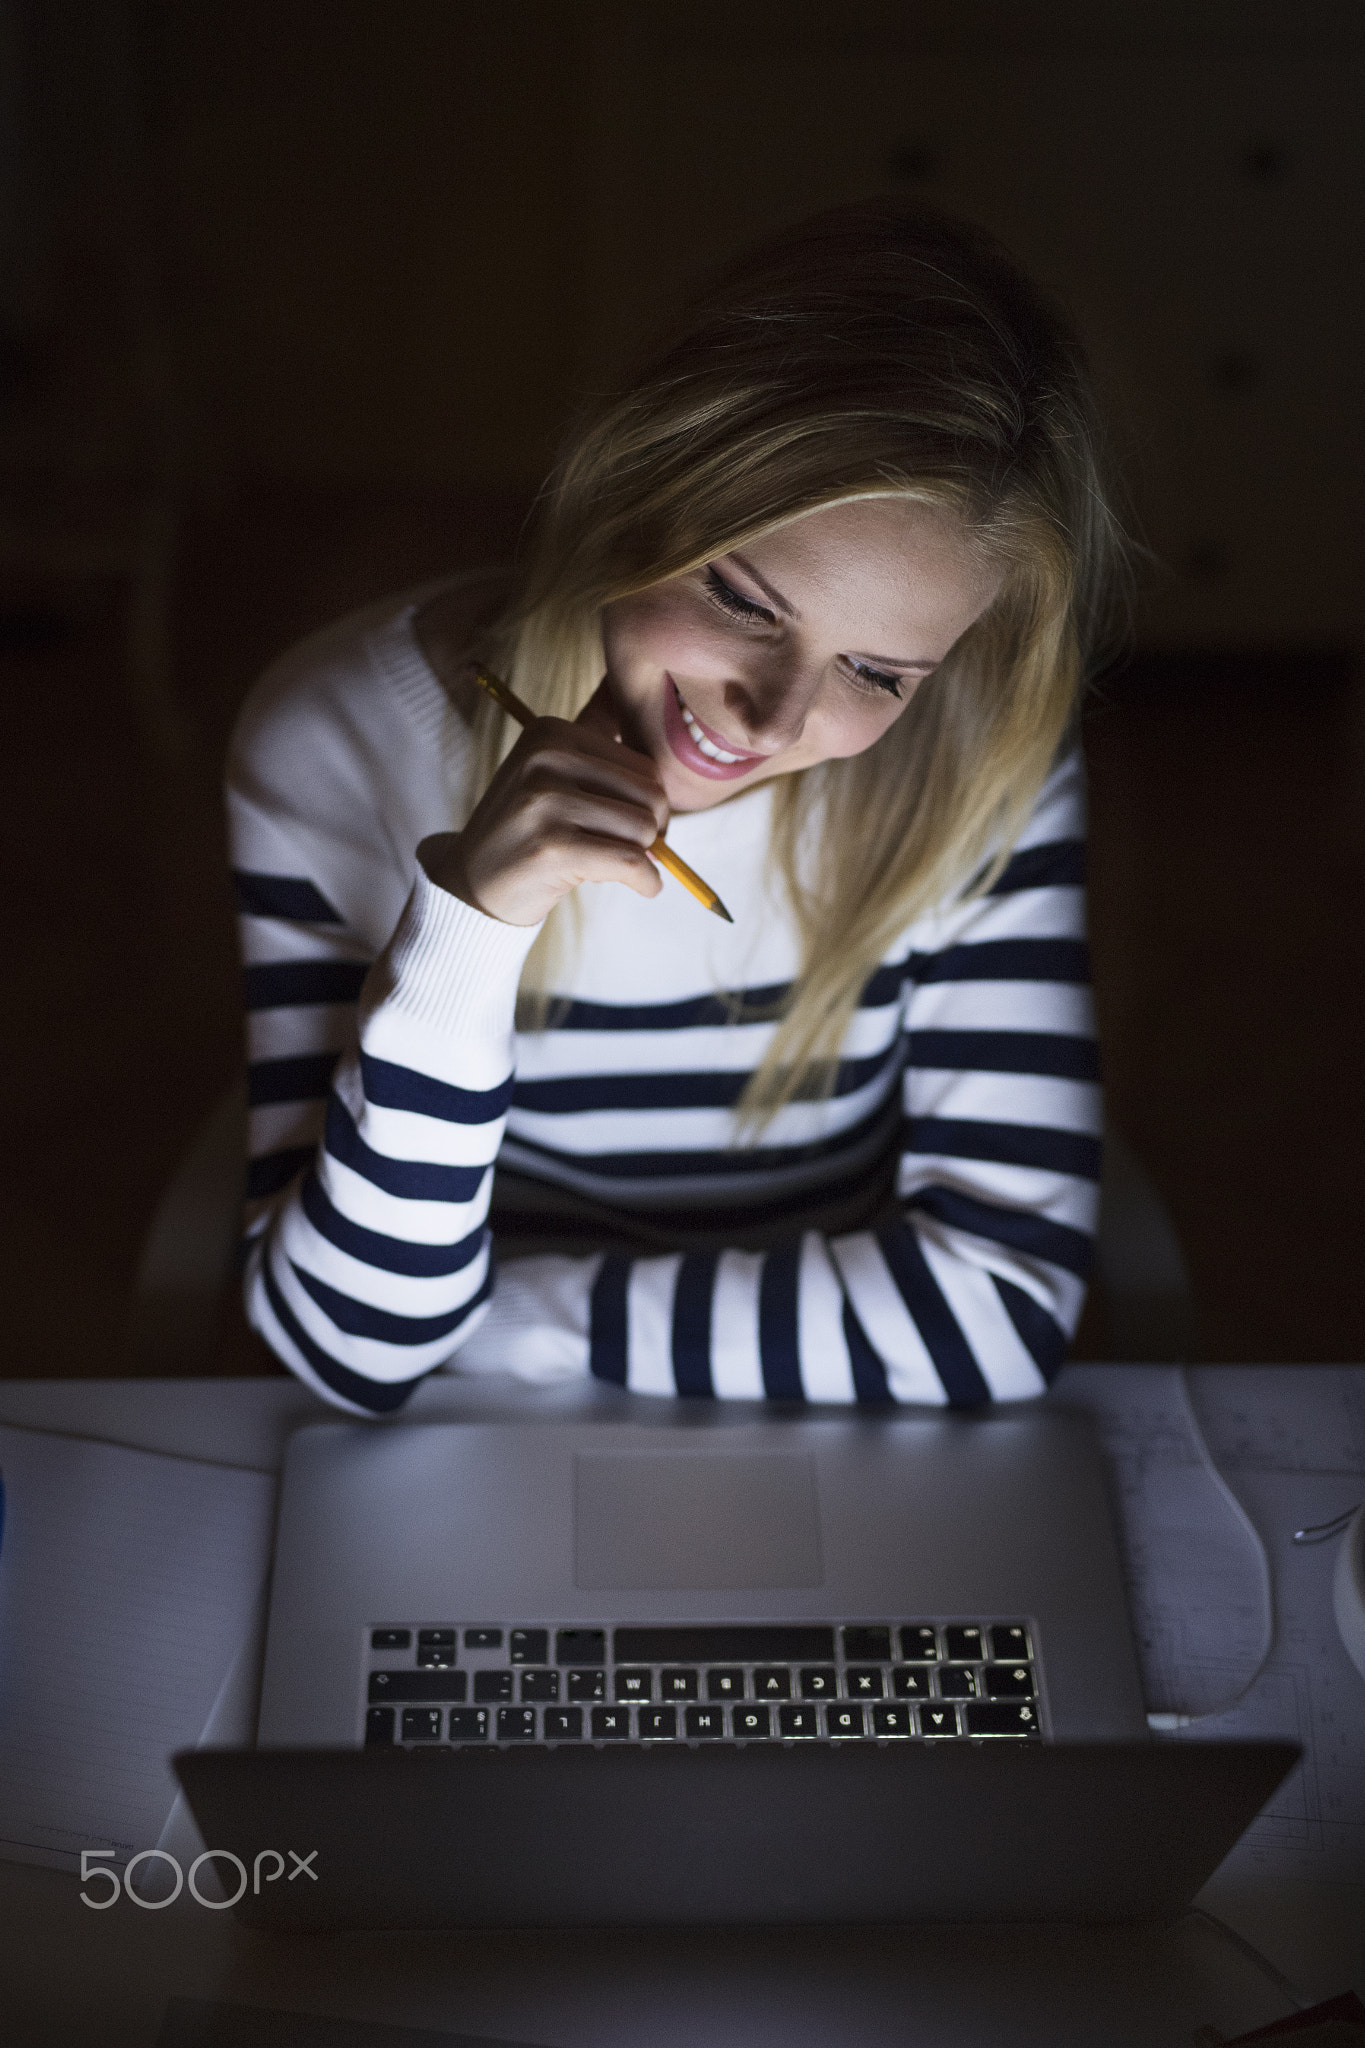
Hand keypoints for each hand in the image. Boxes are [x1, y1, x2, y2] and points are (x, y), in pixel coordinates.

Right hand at [418, 679, 668, 926]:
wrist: (473, 884)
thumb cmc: (526, 829)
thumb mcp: (550, 770)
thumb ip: (593, 733)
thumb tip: (636, 692)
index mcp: (551, 732)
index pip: (644, 765)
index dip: (651, 802)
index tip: (631, 824)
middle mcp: (547, 758)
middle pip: (651, 795)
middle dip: (652, 830)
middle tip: (629, 849)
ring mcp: (547, 801)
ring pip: (644, 829)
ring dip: (642, 857)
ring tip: (609, 863)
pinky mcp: (552, 847)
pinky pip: (630, 862)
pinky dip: (647, 880)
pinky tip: (644, 886)